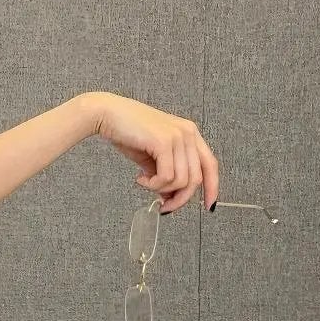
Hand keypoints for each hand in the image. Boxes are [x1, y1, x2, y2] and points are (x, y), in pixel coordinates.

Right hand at [88, 93, 218, 213]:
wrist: (107, 114)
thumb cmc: (127, 132)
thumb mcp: (152, 157)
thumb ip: (166, 173)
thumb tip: (170, 196)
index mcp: (189, 133)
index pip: (210, 165)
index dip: (212, 188)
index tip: (209, 206)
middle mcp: (188, 133)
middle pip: (196, 179)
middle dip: (180, 199)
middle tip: (164, 206)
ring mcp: (178, 136)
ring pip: (181, 180)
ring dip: (161, 189)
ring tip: (145, 183)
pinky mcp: (164, 142)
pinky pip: (166, 177)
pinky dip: (153, 184)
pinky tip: (140, 178)